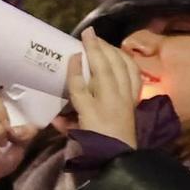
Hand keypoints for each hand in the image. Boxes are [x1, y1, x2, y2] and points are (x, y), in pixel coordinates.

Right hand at [66, 29, 142, 147]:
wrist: (121, 156)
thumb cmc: (95, 146)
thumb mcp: (77, 136)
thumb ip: (66, 124)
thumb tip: (54, 118)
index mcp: (93, 111)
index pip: (81, 86)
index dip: (76, 68)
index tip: (73, 52)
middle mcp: (111, 101)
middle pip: (105, 69)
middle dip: (97, 48)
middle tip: (88, 33)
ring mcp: (126, 98)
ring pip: (122, 67)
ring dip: (113, 50)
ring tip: (103, 41)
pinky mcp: (135, 98)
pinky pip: (134, 75)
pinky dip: (128, 61)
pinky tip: (121, 54)